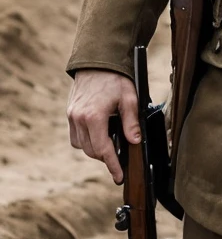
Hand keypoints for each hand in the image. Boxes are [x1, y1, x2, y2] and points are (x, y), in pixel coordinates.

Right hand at [67, 69, 139, 184]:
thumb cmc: (115, 78)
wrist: (96, 62)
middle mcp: (79, 118)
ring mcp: (72, 116)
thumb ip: (131, 122)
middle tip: (119, 160)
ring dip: (95, 149)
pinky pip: (76, 136)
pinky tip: (98, 135)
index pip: (103, 149)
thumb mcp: (130, 98)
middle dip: (106, 157)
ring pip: (81, 145)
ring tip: (110, 146)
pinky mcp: (69, 114)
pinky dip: (86, 141)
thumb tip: (134, 142)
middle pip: (91, 150)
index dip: (112, 165)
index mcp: (94, 116)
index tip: (119, 176)